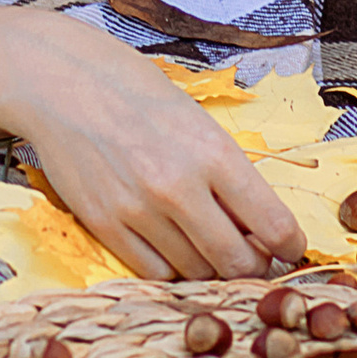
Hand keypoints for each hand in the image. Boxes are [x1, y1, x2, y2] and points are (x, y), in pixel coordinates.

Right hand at [0, 13, 306, 281]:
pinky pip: (154, 273)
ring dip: (211, 267)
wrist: (66, 83)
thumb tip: (261, 225)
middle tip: (254, 258)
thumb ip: (229, 173)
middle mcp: (178, 187)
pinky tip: (174, 247)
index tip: (290, 250)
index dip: (290, 247)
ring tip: (209, 246)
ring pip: (196, 272)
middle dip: (254, 266)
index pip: (272, 224)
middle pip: (236, 261)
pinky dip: (171, 269)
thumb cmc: (138, 95)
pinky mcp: (105, 226)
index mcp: (214, 153)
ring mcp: (139, 211)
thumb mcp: (200, 122)